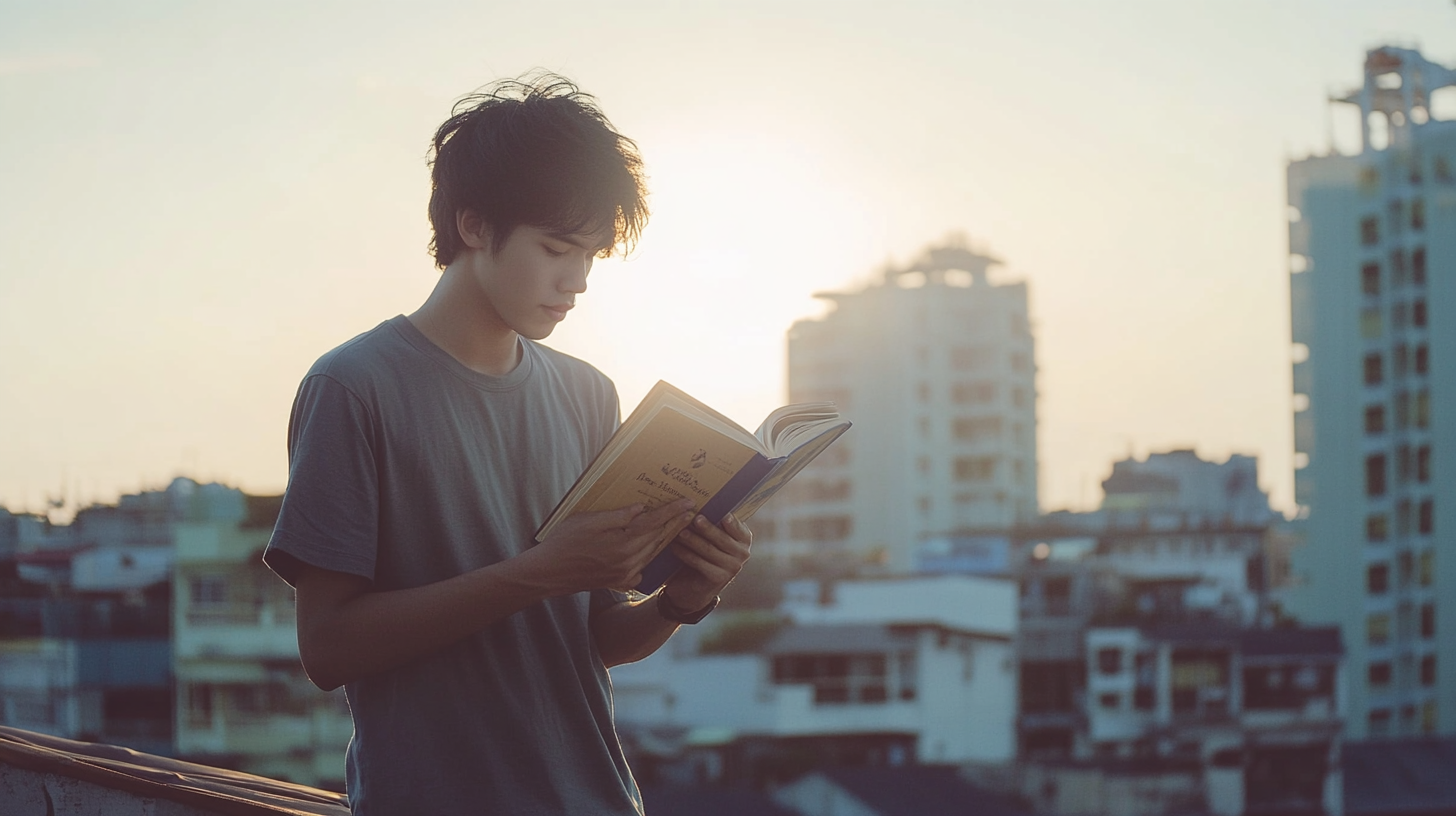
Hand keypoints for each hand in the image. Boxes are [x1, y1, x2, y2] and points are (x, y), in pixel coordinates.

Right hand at [536, 499, 696, 592]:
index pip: (654, 523)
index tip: (689, 502)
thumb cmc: (563, 543)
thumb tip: (641, 509)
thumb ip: (617, 516)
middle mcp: (628, 561)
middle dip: (675, 523)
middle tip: (690, 511)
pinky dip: (649, 556)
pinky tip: (652, 548)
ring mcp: (625, 574)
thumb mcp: (588, 521)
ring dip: (666, 539)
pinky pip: (642, 568)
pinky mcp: (619, 582)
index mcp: (622, 543)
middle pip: (658, 538)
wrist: (548, 574)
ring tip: (678, 526)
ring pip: (652, 553)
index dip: (672, 511)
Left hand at [661, 512, 751, 612]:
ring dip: (693, 540)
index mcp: (744, 538)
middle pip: (722, 538)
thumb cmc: (705, 552)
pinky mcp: (718, 579)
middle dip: (707, 528)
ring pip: (709, 550)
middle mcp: (743, 553)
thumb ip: (715, 522)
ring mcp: (732, 568)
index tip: (722, 513)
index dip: (731, 521)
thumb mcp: (714, 537)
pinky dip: (685, 554)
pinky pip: (699, 562)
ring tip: (679, 531)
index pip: (738, 527)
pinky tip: (674, 546)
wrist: (697, 585)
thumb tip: (701, 501)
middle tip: (694, 518)